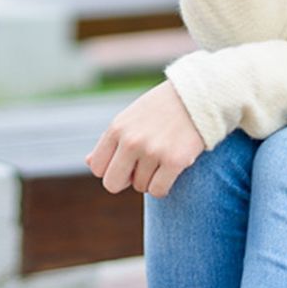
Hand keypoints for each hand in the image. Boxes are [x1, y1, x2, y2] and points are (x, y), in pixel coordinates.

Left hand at [85, 81, 205, 198]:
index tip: (125, 163)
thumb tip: (89, 163)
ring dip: (150, 178)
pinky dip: (163, 186)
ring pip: (140, 187)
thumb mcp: (129, 118)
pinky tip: (171, 169)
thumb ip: (110, 141)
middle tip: (141, 169)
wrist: (197, 97)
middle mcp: (131, 140)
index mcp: (117, 128)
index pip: (97, 167)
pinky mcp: (175, 161)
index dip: (111, 169)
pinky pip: (158, 191)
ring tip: (161, 158)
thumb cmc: (160, 109)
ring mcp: (152, 151)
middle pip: (112, 184)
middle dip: (125, 181)